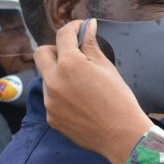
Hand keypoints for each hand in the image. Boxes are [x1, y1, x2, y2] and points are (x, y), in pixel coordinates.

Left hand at [33, 19, 152, 163]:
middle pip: (41, 53)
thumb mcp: (107, 68)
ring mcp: (50, 101)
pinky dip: (61, 95)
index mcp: (69, 65)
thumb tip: (88, 27)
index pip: (62, 35)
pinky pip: (51, 98)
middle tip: (73, 55)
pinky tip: (80, 102)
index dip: (73, 27)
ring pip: (46, 78)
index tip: (80, 29)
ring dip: (59, 74)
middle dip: (55, 50)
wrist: (122, 136)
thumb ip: (91, 46)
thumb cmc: (119, 101)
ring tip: (81, 84)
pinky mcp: (51, 117)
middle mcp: (54, 81)